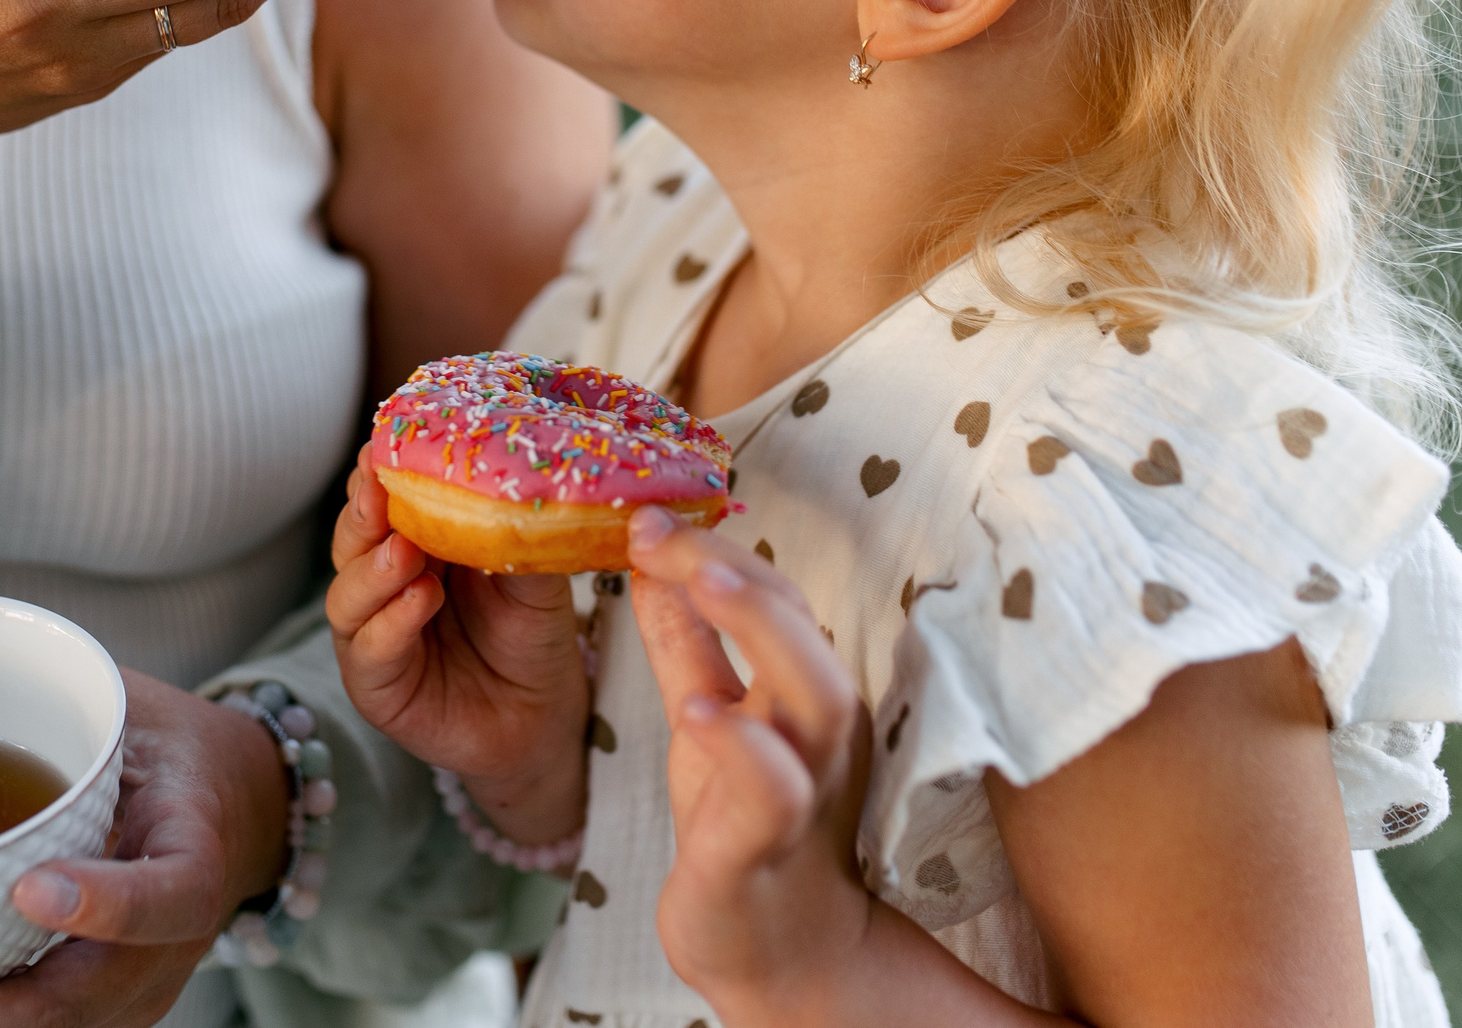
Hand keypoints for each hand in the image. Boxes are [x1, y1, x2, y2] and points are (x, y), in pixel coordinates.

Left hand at [0, 669, 287, 1027]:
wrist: (237, 813)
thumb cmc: (169, 751)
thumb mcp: (135, 705)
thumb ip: (61, 699)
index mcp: (195, 852)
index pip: (167, 896)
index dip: (106, 905)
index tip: (28, 890)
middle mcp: (171, 943)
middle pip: (73, 999)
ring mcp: (135, 990)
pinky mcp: (99, 1012)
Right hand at [325, 453, 589, 847]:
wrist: (543, 715)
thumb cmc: (531, 634)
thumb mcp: (531, 575)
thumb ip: (515, 535)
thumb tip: (522, 479)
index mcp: (412, 541)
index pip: (379, 499)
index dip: (378, 472)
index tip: (385, 445)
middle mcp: (381, 582)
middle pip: (351, 539)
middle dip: (363, 512)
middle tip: (381, 490)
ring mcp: (372, 634)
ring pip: (346, 594)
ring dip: (373, 569)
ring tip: (404, 551)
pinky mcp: (375, 685)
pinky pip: (370, 650)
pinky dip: (391, 623)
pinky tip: (419, 601)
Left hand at [627, 508, 875, 1020]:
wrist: (773, 949)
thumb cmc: (745, 824)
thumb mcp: (705, 714)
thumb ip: (684, 640)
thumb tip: (649, 556)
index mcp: (798, 690)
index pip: (773, 595)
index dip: (712, 546)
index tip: (643, 511)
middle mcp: (816, 732)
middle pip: (805, 628)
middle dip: (739, 569)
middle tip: (661, 529)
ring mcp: (803, 790)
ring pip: (819, 698)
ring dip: (760, 631)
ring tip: (695, 582)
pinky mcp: (768, 849)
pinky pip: (775, 793)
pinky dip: (742, 746)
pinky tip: (696, 711)